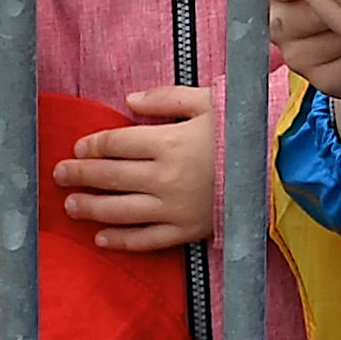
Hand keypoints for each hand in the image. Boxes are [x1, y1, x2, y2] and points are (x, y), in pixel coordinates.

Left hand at [56, 83, 227, 253]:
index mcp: (169, 142)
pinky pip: (146, 240)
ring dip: (90, 208)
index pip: (116, 143)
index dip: (92, 145)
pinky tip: (102, 238)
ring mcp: (174, 208)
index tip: (79, 147)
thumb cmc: (244, 131)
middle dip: (80, 175)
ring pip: (120, 211)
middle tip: (59, 175)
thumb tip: (129, 100)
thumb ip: (168, 98)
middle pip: (110, 176)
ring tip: (71, 205)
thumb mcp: (210, 102)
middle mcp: (165, 178)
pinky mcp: (186, 231)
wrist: (281, 169)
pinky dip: (121, 241)